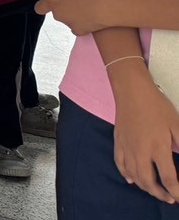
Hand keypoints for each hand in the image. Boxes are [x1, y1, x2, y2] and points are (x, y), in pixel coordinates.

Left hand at [37, 0, 113, 34]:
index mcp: (53, 2)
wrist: (105, 7)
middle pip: (57, 12)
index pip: (39, 7)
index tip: (45, 6)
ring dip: (75, 15)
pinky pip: (77, 28)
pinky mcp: (78, 31)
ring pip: (68, 19)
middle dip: (65, 8)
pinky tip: (90, 17)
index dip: (43, 6)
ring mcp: (67, 24)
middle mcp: (58, 15)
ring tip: (88, 8)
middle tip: (78, 2)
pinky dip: (82, 24)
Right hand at [113, 74, 178, 203]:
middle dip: (160, 194)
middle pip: (149, 182)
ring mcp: (127, 149)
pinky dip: (127, 175)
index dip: (177, 192)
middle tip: (169, 198)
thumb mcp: (177, 125)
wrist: (132, 92)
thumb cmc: (157, 107)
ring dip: (145, 187)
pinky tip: (132, 180)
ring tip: (155, 191)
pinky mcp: (119, 143)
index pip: (169, 178)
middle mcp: (141, 152)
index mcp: (158, 149)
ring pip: (134, 176)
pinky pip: (120, 165)